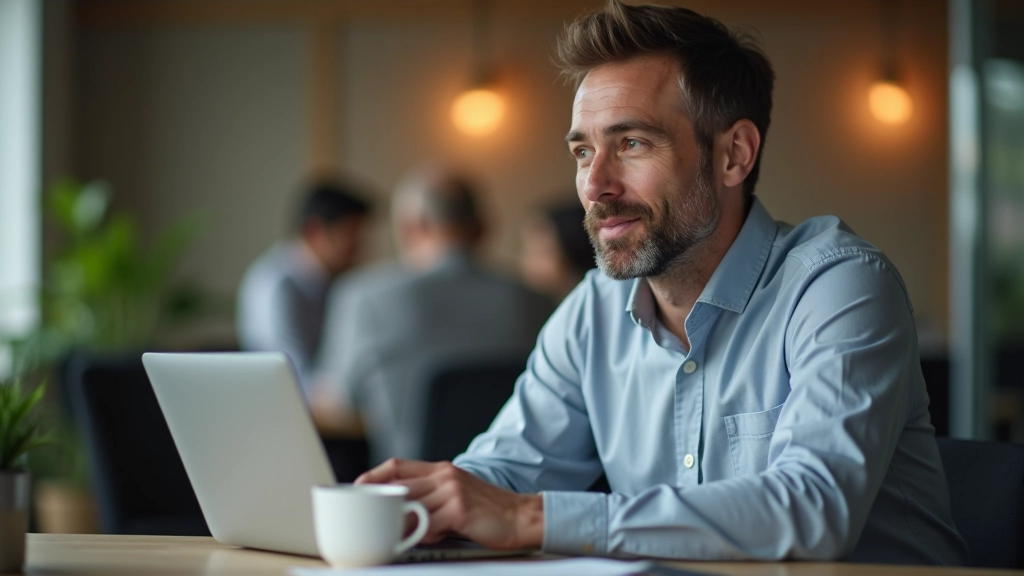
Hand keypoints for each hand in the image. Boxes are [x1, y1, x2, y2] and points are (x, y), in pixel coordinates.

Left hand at [356, 459, 543, 549]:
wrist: (522, 517)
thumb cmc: (488, 511)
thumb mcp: (457, 494)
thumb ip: (431, 498)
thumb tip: (400, 516)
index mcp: (442, 470)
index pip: (398, 465)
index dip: (373, 476)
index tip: (357, 488)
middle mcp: (445, 476)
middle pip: (398, 485)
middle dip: (378, 503)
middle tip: (366, 519)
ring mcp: (452, 491)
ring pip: (410, 506)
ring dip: (398, 524)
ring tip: (392, 536)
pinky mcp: (460, 510)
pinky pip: (428, 524)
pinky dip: (420, 534)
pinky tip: (426, 539)